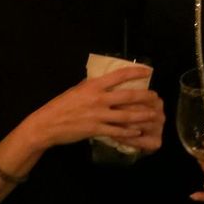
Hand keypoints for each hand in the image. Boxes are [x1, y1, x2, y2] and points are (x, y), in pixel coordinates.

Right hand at [28, 67, 162, 149]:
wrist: (47, 124)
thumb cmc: (62, 105)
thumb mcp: (77, 89)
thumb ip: (93, 86)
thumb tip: (107, 82)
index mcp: (93, 85)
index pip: (119, 75)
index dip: (135, 72)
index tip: (148, 71)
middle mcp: (98, 99)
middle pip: (128, 96)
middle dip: (144, 97)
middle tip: (156, 97)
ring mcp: (98, 115)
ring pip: (126, 116)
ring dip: (142, 116)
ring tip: (153, 115)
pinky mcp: (96, 130)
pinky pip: (117, 131)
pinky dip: (129, 132)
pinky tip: (138, 132)